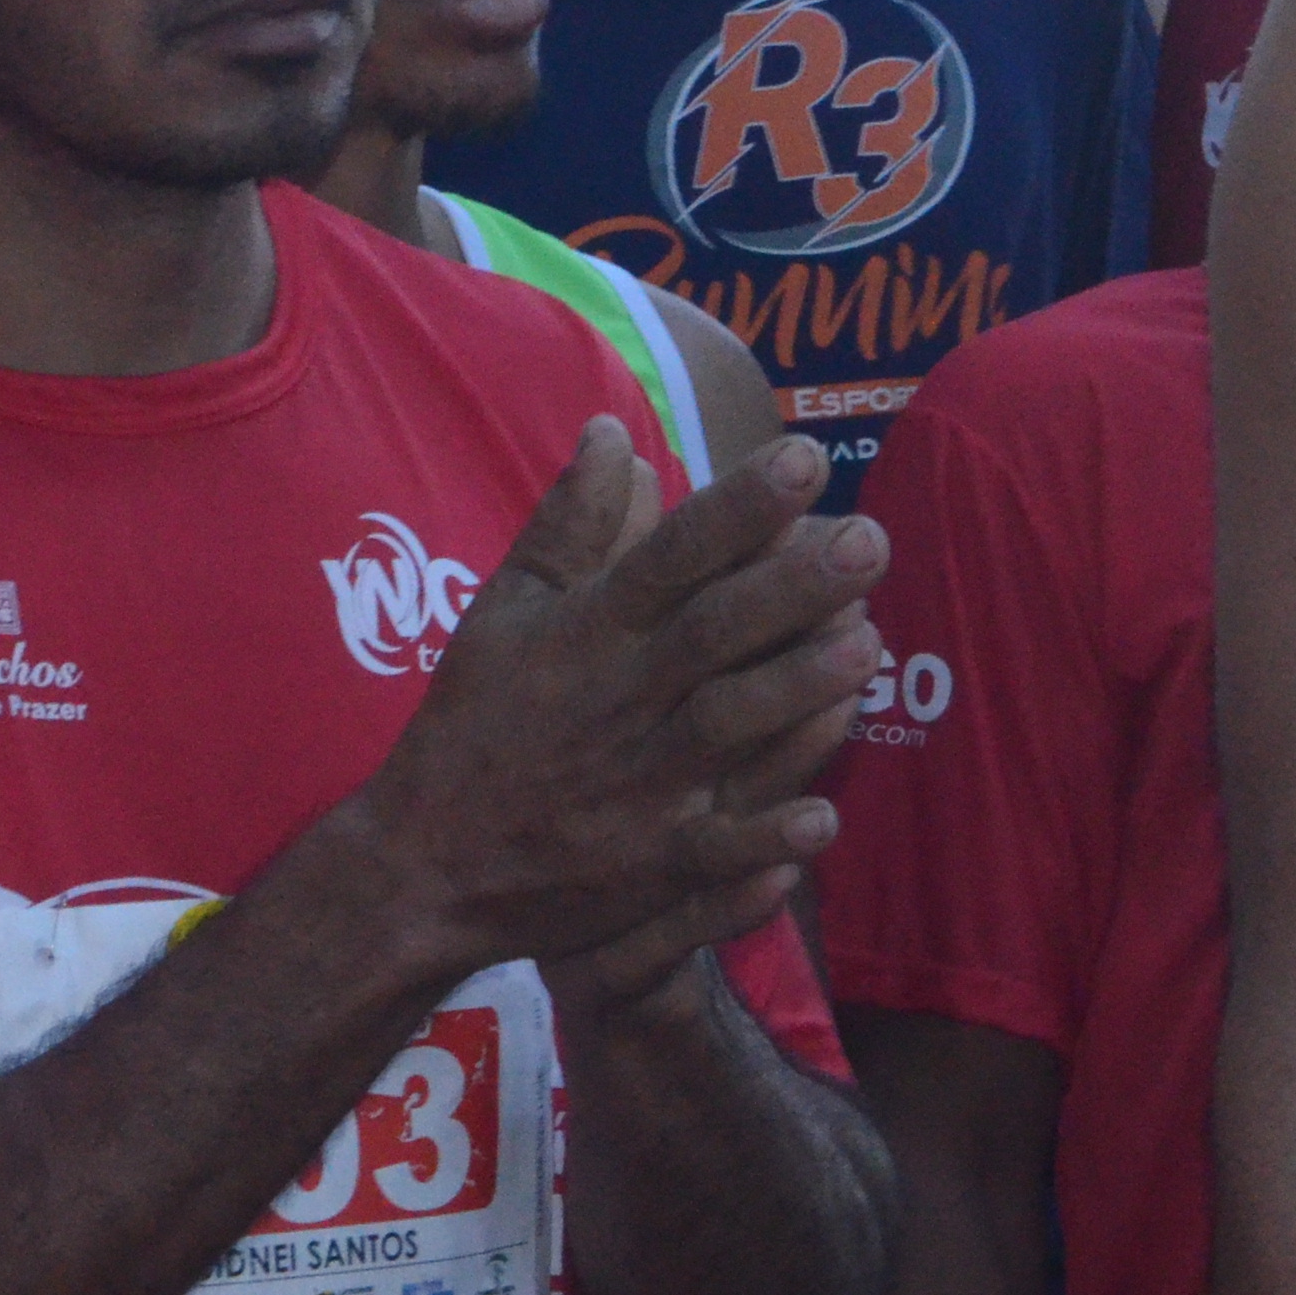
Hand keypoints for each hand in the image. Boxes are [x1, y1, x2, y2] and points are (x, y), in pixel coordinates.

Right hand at [351, 425, 883, 983]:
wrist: (424, 860)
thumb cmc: (474, 721)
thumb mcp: (502, 611)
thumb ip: (567, 525)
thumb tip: (616, 432)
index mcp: (583, 633)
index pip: (668, 556)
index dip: (735, 508)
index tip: (803, 458)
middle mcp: (616, 698)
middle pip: (712, 633)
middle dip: (791, 587)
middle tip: (871, 538)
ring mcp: (634, 783)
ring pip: (725, 727)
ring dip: (794, 689)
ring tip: (867, 644)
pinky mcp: (646, 862)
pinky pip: (710, 850)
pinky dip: (761, 839)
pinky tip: (819, 820)